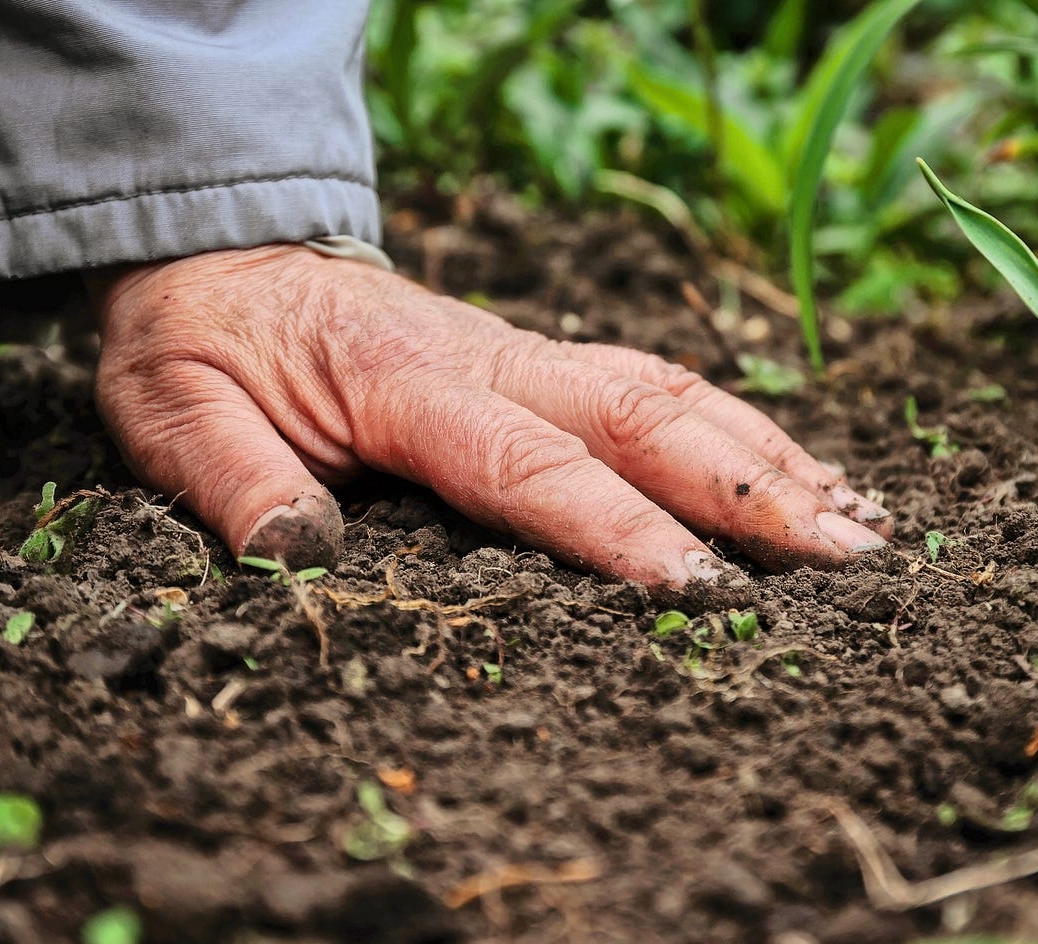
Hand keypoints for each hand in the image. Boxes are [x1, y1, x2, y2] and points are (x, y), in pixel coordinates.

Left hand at [90, 244, 889, 588]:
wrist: (225, 255)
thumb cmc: (204, 345)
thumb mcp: (175, 414)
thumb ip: (235, 482)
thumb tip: (300, 558)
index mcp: (406, 383)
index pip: (530, 464)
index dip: (619, 530)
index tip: (704, 595)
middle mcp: (493, 359)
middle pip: (645, 415)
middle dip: (752, 489)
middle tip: (851, 560)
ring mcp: (527, 353)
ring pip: (672, 392)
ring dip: (770, 456)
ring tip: (862, 522)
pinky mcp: (542, 361)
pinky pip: (658, 386)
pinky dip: (740, 430)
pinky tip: (798, 473)